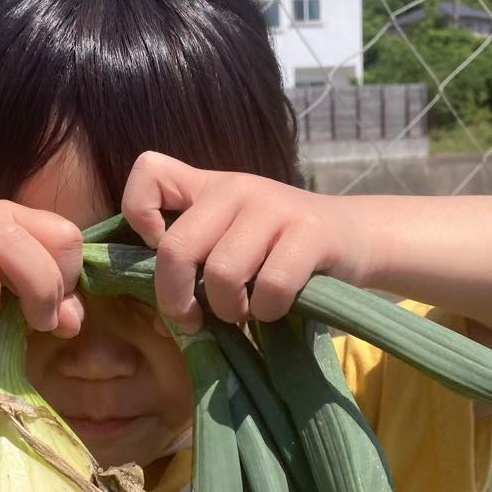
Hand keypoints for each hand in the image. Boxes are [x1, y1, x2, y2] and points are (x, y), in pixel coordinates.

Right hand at [0, 201, 83, 374]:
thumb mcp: (28, 311)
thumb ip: (57, 307)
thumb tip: (74, 320)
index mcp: (19, 222)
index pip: (69, 235)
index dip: (72, 276)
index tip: (55, 307)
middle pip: (58, 237)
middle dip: (58, 288)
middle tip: (41, 321)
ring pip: (14, 242)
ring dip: (36, 290)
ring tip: (29, 322)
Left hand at [121, 151, 370, 331]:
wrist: (353, 238)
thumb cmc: (278, 252)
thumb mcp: (229, 242)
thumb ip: (191, 267)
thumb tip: (156, 321)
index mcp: (208, 188)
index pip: (149, 170)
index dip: (138, 215)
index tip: (157, 249)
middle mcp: (236, 189)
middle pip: (176, 248)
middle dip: (176, 298)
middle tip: (193, 319)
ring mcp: (274, 206)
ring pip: (222, 273)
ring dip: (229, 309)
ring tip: (244, 311)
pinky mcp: (310, 230)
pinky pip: (271, 285)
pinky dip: (268, 311)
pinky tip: (275, 308)